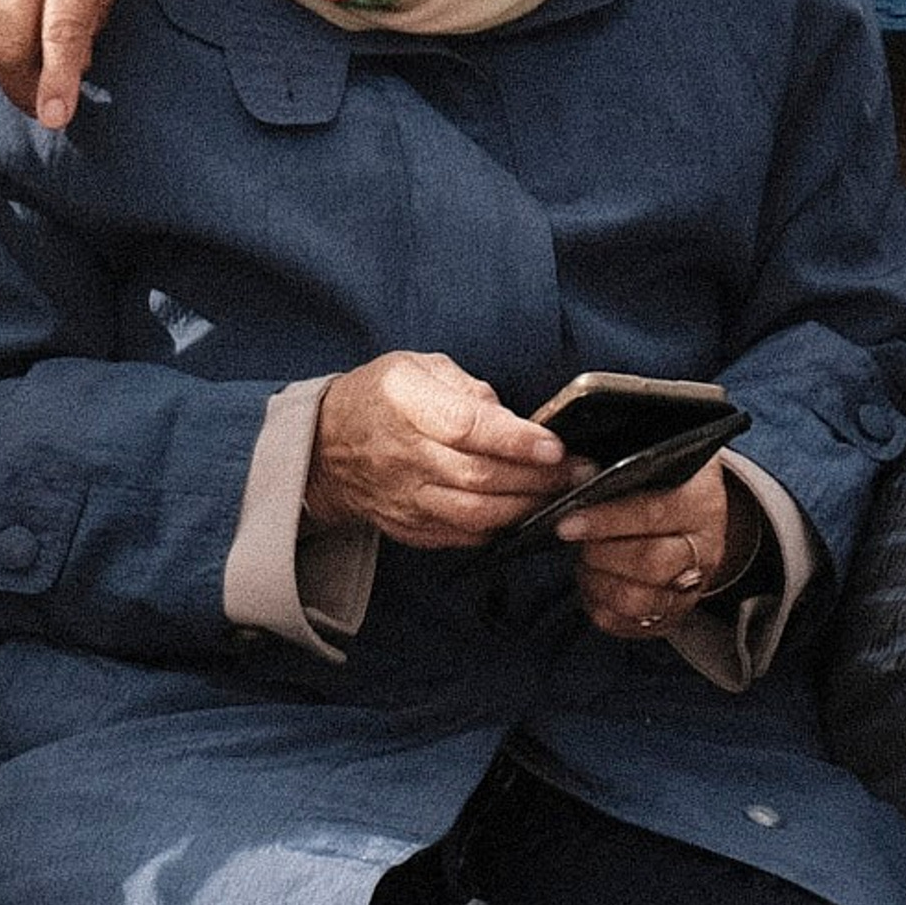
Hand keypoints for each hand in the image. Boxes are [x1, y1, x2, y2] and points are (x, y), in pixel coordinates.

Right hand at [308, 353, 567, 547]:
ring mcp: (405, 498)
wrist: (325, 449)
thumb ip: (467, 388)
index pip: (466, 428)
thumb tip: (513, 419)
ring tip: (561, 494)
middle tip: (580, 472)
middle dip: (538, 478)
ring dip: (526, 507)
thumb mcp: (418, 368)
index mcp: (405, 403)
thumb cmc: (381, 399)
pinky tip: (525, 513)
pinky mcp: (409, 527)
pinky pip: (462, 536)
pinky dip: (500, 529)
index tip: (555, 446)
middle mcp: (404, 456)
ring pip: (476, 514)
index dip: (515, 440)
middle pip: (479, 476)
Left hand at [557, 461, 754, 640]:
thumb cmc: (662, 481)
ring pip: (639, 600)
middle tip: (572, 540)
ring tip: (583, 561)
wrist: (694, 516)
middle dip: (600, 555)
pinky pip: (631, 624)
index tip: (565, 522)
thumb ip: (619, 460)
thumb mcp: (653, 457)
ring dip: (598, 583)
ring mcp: (693, 586)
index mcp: (701, 501)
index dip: (606, 520)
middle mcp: (705, 548)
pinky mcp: (674, 615)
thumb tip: (569, 467)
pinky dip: (601, 607)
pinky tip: (591, 584)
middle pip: (650, 563)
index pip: (653, 513)